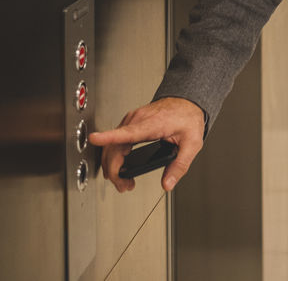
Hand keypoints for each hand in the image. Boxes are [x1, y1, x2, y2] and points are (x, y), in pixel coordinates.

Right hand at [89, 97, 205, 193]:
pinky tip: (119, 166)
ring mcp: (132, 120)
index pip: (127, 132)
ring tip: (123, 181)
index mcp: (152, 124)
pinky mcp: (130, 122)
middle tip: (124, 186)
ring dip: (112, 165)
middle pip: (115, 146)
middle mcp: (138, 120)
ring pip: (112, 145)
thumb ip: (180, 165)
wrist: (187, 101)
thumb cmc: (189, 118)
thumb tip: (168, 183)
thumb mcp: (192, 143)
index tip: (95, 138)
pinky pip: (115, 140)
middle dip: (114, 170)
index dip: (109, 137)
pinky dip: (114, 156)